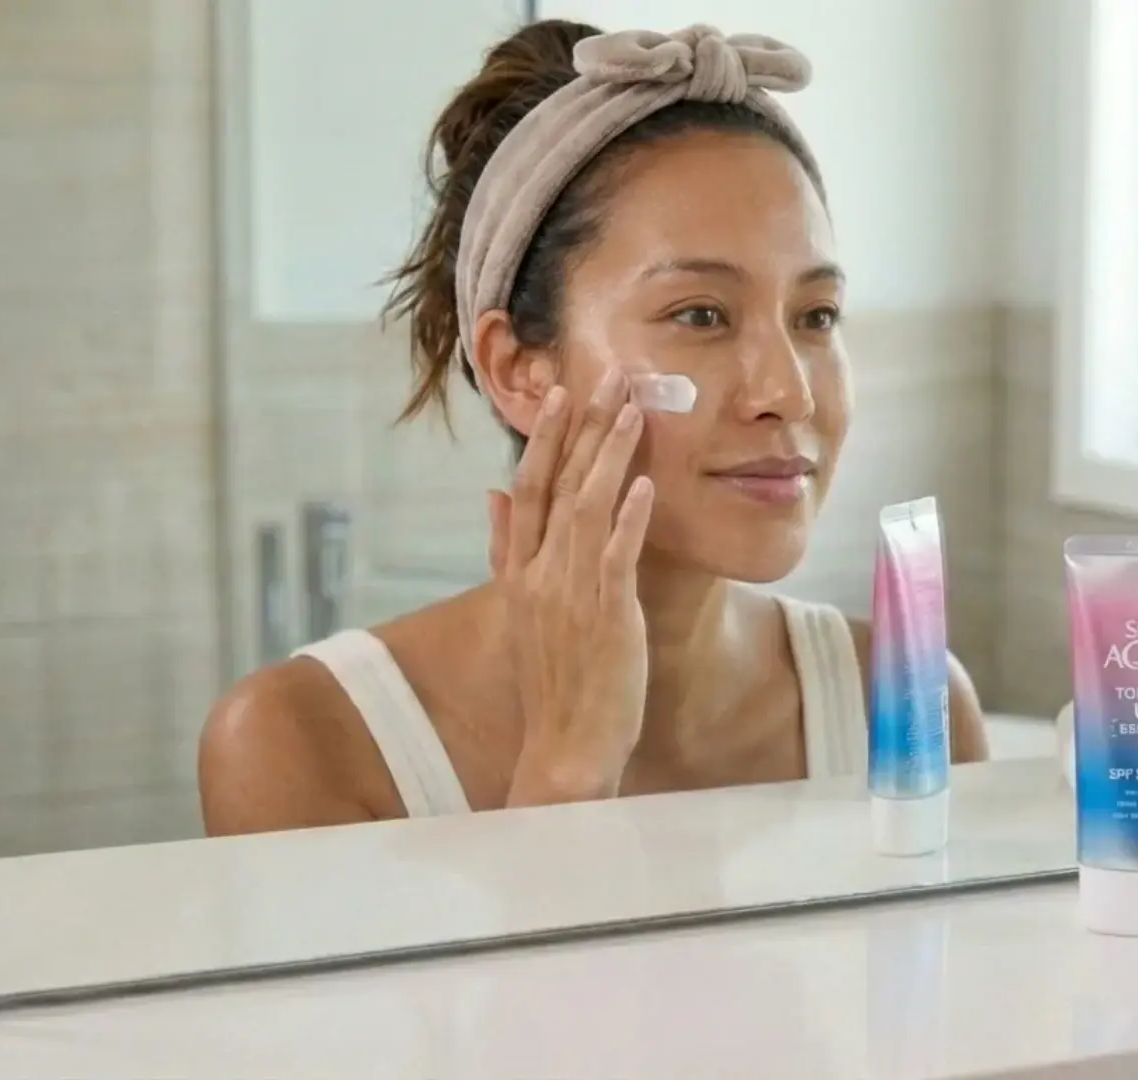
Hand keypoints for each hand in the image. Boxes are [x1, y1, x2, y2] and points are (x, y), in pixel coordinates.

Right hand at [487, 370, 655, 804]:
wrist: (563, 746)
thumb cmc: (553, 680)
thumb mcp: (521, 608)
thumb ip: (506, 547)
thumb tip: (491, 494)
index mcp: (520, 571)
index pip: (528, 489)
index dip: (545, 439)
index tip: (562, 392)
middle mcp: (540, 574)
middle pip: (559, 485)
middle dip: (584, 427)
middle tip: (609, 377)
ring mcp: (571, 593)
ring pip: (588, 508)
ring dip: (610, 455)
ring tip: (634, 410)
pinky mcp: (606, 616)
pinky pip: (616, 556)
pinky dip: (629, 518)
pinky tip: (645, 483)